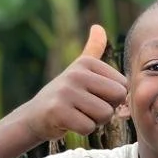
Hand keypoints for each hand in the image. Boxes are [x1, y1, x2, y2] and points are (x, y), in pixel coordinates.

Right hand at [21, 25, 128, 140]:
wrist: (35, 115)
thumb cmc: (65, 94)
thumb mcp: (79, 69)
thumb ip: (92, 49)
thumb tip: (98, 27)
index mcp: (87, 63)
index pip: (123, 86)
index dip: (111, 98)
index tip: (92, 95)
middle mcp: (76, 73)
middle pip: (117, 99)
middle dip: (107, 110)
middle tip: (86, 107)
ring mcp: (66, 92)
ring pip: (105, 115)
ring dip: (94, 121)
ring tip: (77, 114)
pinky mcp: (58, 112)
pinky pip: (89, 127)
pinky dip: (81, 130)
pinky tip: (68, 123)